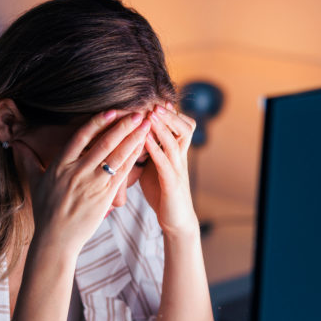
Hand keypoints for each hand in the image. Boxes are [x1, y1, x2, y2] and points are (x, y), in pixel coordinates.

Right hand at [10, 110, 149, 256]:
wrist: (55, 239)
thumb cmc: (46, 212)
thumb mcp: (34, 183)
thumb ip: (27, 161)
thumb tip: (15, 145)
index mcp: (60, 165)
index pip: (80, 137)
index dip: (97, 122)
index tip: (111, 110)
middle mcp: (76, 172)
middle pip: (103, 143)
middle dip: (123, 126)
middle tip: (138, 112)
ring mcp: (91, 184)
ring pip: (115, 157)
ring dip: (132, 139)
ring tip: (145, 125)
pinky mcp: (104, 197)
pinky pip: (121, 174)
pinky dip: (133, 159)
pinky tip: (142, 148)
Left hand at [141, 101, 200, 237]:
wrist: (176, 220)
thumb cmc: (163, 192)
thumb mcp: (156, 166)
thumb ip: (150, 150)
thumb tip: (136, 133)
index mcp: (176, 153)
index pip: (180, 125)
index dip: (170, 113)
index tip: (156, 100)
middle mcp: (180, 158)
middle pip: (184, 128)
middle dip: (169, 115)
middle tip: (155, 103)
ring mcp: (178, 170)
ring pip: (175, 142)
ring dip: (162, 127)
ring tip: (151, 114)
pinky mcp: (172, 184)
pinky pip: (165, 163)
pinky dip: (155, 149)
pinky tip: (144, 140)